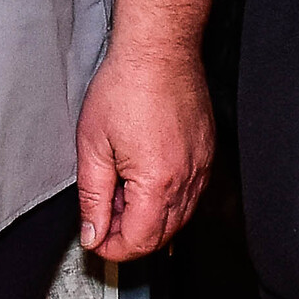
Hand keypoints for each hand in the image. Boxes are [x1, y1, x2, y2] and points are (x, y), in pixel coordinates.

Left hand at [76, 43, 212, 260]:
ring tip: (120, 189)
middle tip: (102, 215)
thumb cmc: (127, 85)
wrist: (159, 50)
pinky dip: (165, 197)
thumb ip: (92, 198)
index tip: (95, 240)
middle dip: (129, 235)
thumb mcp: (93, 146)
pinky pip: (190, 192)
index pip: (138, 241)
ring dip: (147, 217)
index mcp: (157, 182)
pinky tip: (143, 176)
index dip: (111, 249)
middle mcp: (187, 179)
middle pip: (162, 235)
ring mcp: (201, 166)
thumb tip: (93, 233)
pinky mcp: (206, 153)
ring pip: (178, 217)